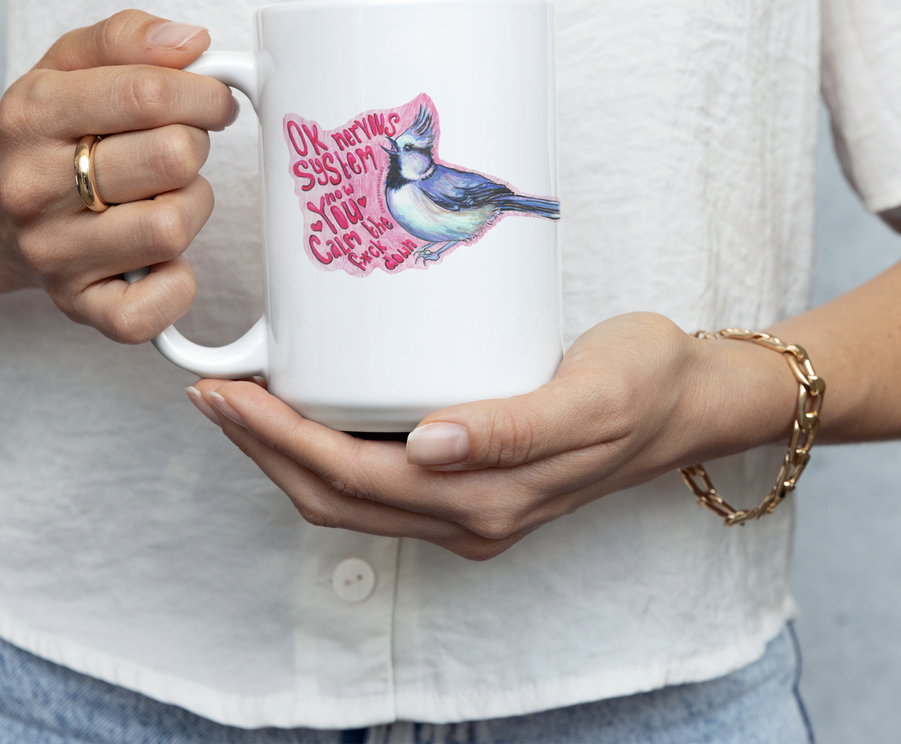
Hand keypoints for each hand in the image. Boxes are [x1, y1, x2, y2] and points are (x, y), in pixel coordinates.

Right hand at [0, 10, 237, 341]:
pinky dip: (177, 284)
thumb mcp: (69, 63)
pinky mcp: (77, 306)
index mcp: (33, 114)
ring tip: (165, 195)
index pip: (149, 93)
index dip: (204, 94)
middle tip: (177, 148)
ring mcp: (53, 253)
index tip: (212, 101)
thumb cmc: (50, 133)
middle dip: (194, 146)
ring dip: (192, 206)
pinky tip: (162, 258)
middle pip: (172, 157)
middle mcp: (33, 187)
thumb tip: (191, 43)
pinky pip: (151, 310)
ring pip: (172, 227)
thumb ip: (128, 37)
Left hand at [186, 314, 795, 559]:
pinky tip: (309, 409)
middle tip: (210, 391)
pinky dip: (325, 451)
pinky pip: (377, 484)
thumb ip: (515, 427)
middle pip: (331, 497)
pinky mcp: (470, 486)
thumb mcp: (594, 393)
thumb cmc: (644, 382)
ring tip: (239, 400)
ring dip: (284, 454)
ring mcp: (467, 509)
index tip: (228, 391)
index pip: (351, 478)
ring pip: (346, 497)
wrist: (691, 402)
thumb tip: (428, 446)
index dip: (278, 438)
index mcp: (487, 501)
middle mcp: (468, 518)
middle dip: (261, 448)